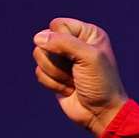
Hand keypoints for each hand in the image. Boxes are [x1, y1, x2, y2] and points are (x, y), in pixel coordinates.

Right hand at [32, 17, 128, 134]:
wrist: (101, 112)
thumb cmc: (101, 83)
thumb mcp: (89, 58)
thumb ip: (64, 42)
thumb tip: (37, 38)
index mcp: (87, 33)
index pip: (57, 25)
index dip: (62, 40)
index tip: (79, 54)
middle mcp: (74, 43)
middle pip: (44, 40)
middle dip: (57, 60)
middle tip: (76, 71)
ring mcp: (63, 60)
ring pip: (39, 56)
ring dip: (56, 73)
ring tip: (74, 80)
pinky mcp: (54, 75)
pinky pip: (39, 72)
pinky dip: (53, 83)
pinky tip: (69, 89)